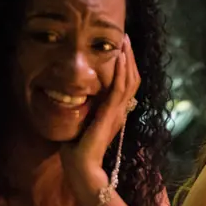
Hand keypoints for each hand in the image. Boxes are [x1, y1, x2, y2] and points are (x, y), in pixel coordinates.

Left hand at [60, 35, 140, 205]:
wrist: (82, 167)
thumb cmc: (78, 151)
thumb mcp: (82, 125)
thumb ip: (84, 112)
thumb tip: (73, 100)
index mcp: (115, 114)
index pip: (126, 86)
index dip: (126, 67)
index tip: (120, 49)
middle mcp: (120, 111)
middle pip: (132, 79)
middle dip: (129, 57)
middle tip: (126, 38)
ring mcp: (118, 112)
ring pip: (130, 80)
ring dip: (128, 58)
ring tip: (125, 40)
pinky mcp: (112, 113)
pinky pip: (120, 88)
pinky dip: (122, 71)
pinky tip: (120, 56)